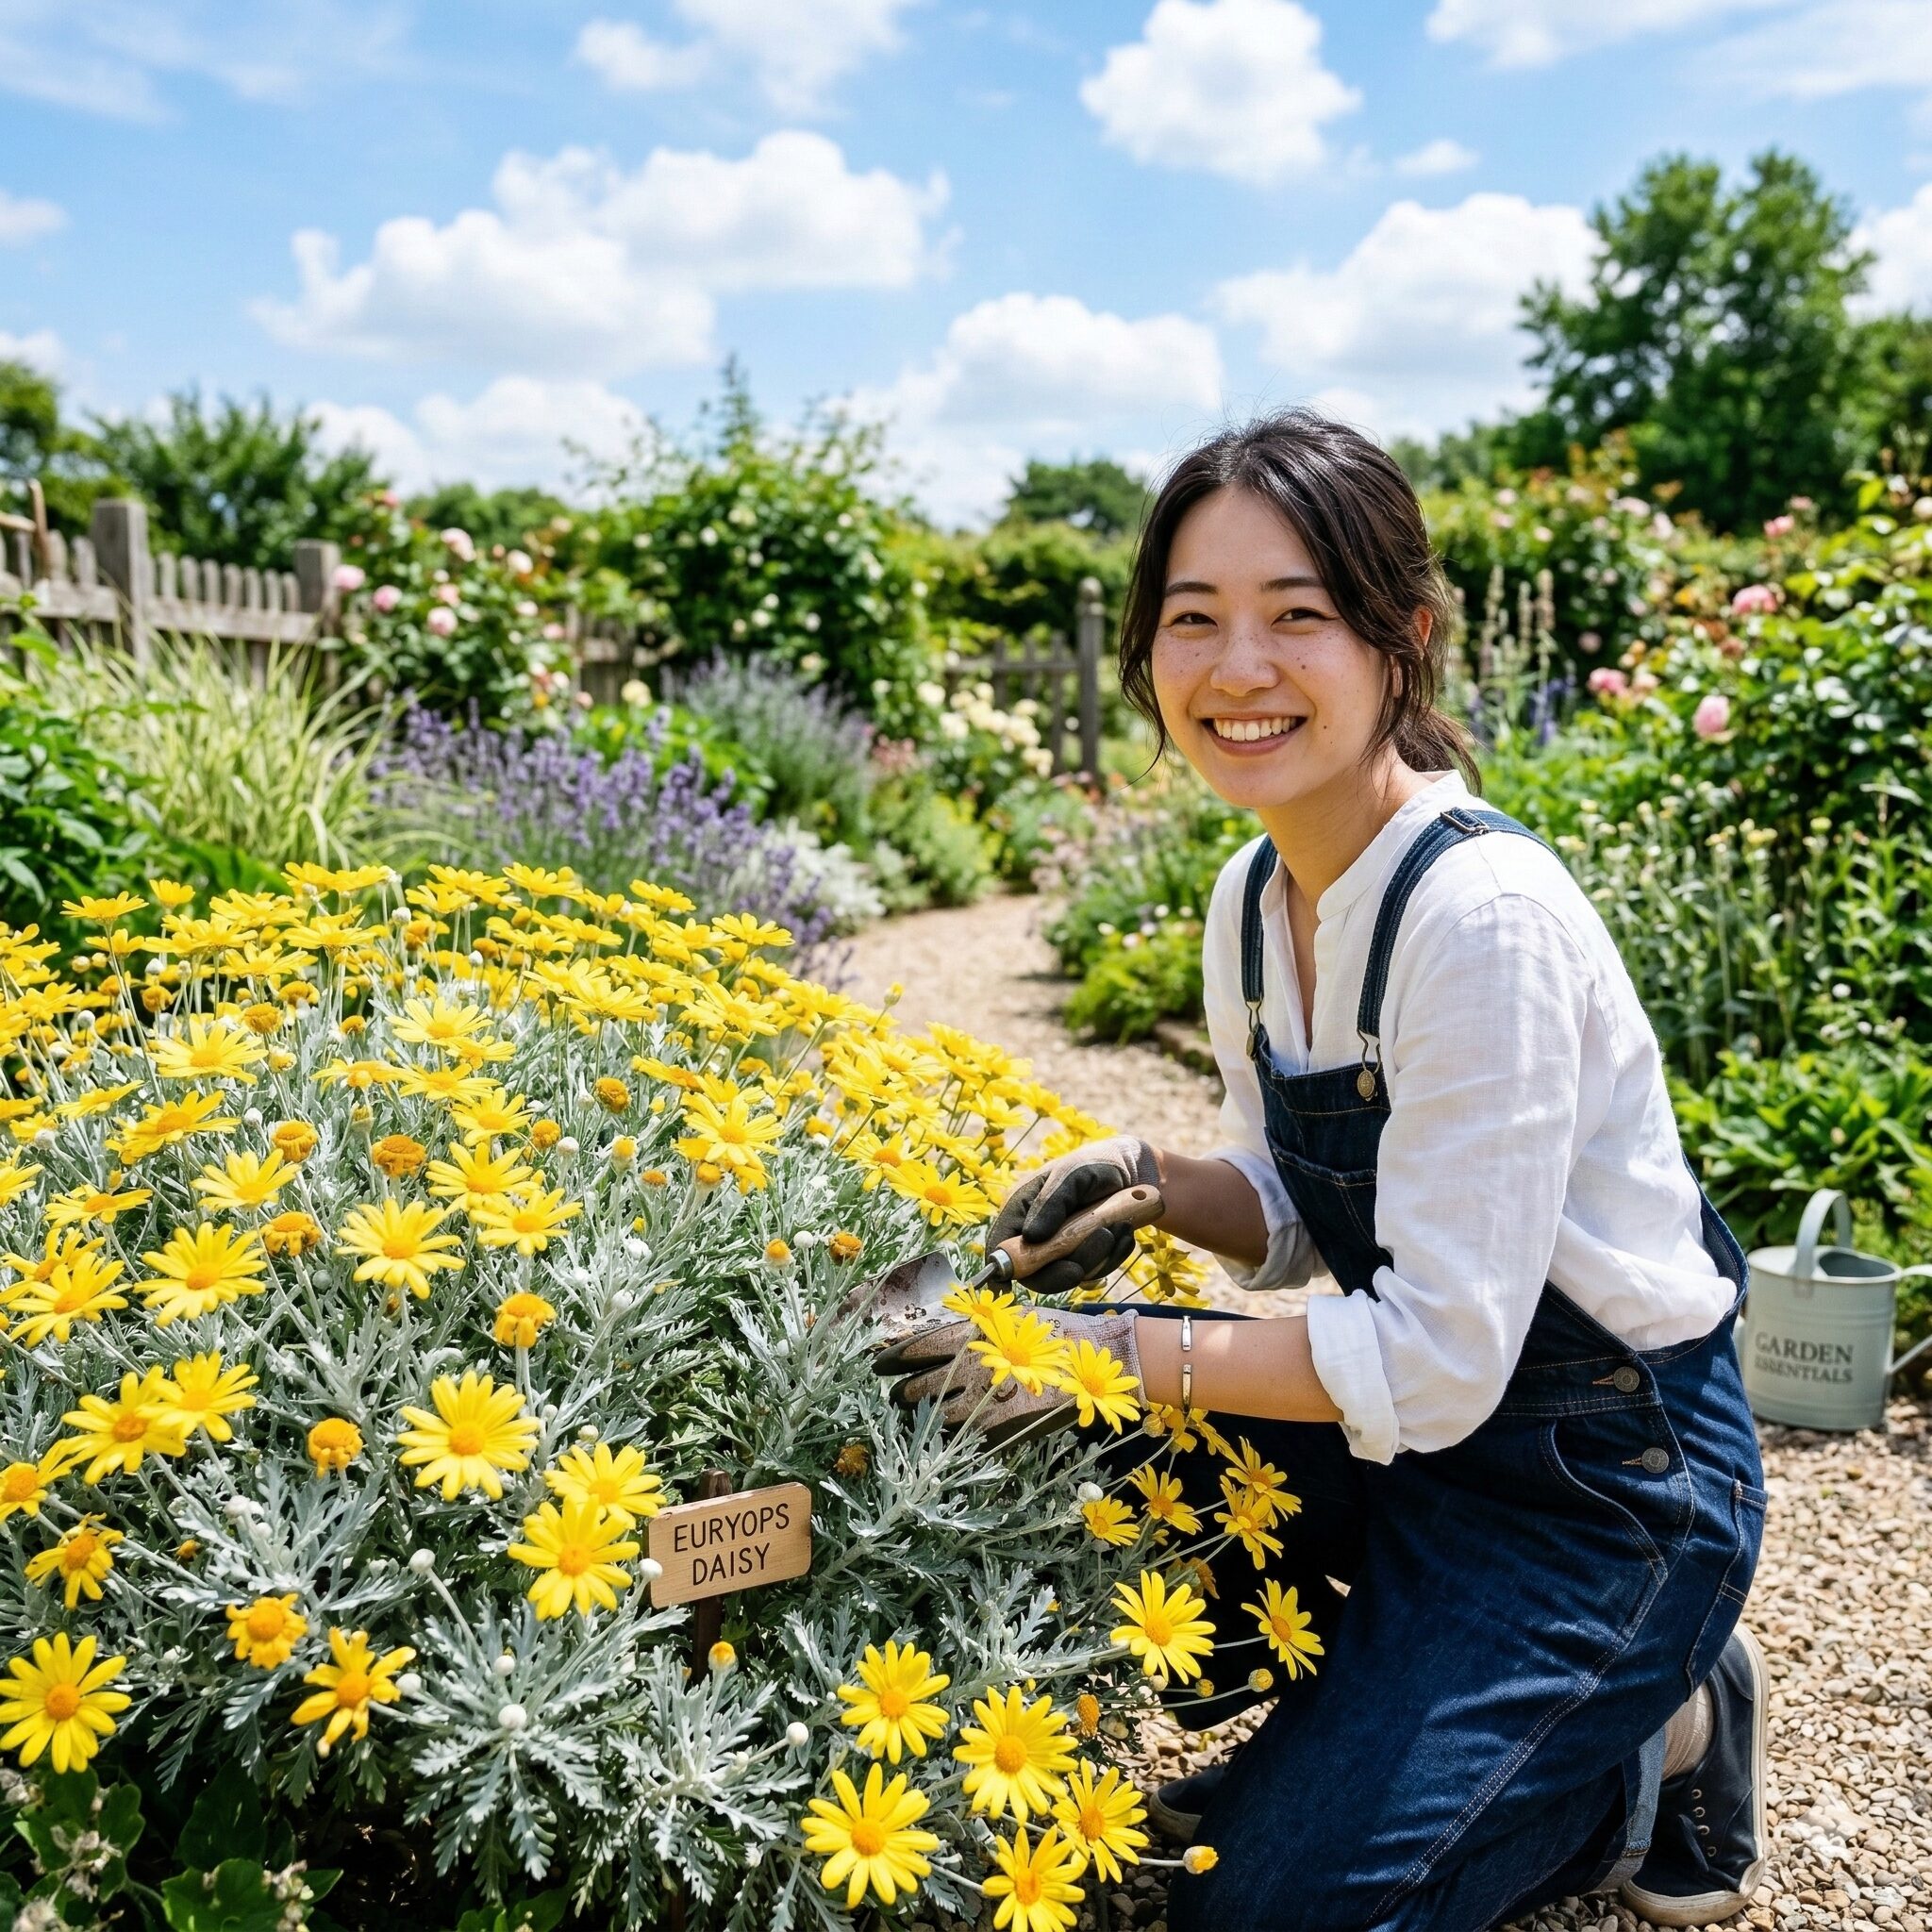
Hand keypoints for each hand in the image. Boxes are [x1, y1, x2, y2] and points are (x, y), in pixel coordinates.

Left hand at [872, 1304, 1142, 1448]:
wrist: (1101, 1354)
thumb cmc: (1054, 1331)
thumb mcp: (1010, 1317)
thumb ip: (976, 1328)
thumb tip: (941, 1336)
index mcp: (973, 1335)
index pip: (917, 1349)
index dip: (892, 1359)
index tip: (876, 1366)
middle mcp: (974, 1367)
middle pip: (919, 1388)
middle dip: (901, 1394)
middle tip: (894, 1397)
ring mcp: (989, 1399)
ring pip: (937, 1416)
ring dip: (920, 1419)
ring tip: (911, 1419)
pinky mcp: (1006, 1426)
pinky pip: (966, 1438)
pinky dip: (953, 1437)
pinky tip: (946, 1436)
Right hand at [988, 1135, 1161, 1295]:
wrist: (1134, 1171)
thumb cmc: (1097, 1163)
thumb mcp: (1074, 1173)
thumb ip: (1052, 1202)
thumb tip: (1031, 1237)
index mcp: (1020, 1208)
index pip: (1000, 1247)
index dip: (1001, 1269)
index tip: (1012, 1286)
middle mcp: (1034, 1233)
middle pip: (1034, 1272)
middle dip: (1065, 1267)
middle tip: (1101, 1241)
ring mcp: (1060, 1248)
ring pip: (1068, 1275)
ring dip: (1098, 1257)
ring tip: (1119, 1225)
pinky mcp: (1083, 1257)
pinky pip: (1093, 1273)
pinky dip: (1112, 1257)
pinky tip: (1124, 1232)